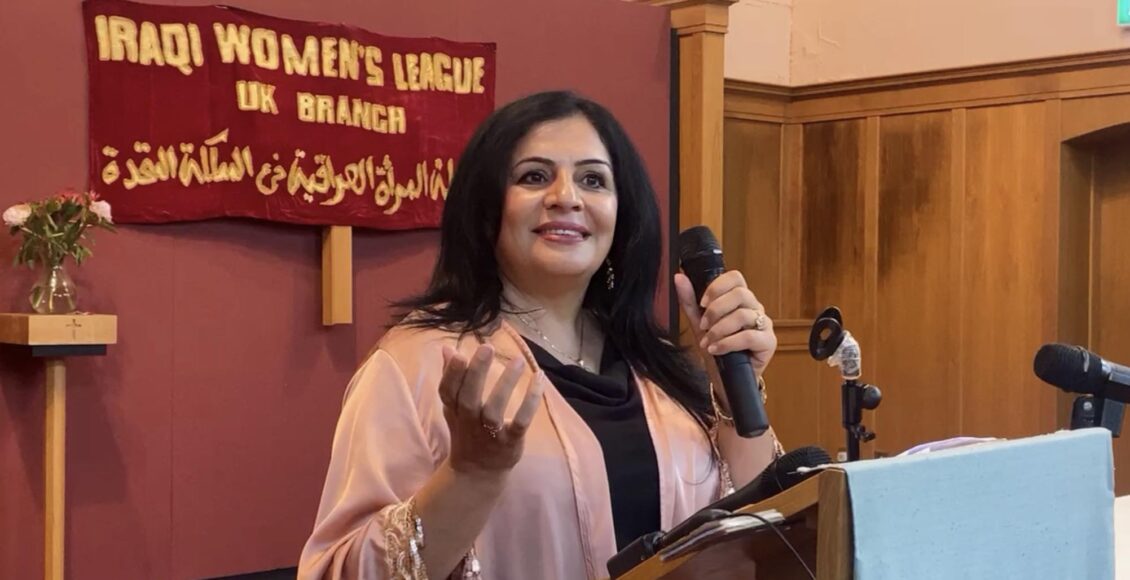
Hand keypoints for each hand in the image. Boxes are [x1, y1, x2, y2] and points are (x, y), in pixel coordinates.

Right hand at [438, 344, 544, 477]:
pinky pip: (520, 422)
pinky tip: (539, 379)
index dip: (451, 374)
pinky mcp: (510, 441)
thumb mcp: (453, 406)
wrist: (478, 472)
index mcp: (455, 410)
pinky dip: (530, 402)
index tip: (458, 353)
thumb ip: (451, 377)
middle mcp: (469, 421)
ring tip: (518, 361)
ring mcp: (490, 433)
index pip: (448, 391)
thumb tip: (447, 347)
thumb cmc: (466, 431)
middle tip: (487, 348)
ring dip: (506, 384)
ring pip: (495, 409)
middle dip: (476, 373)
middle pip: (469, 398)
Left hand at [674, 271, 776, 374]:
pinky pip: (750, 337)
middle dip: (716, 310)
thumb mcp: (699, 324)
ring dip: (719, 329)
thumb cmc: (716, 348)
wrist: (724, 379)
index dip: (717, 287)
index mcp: (740, 299)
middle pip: (740, 294)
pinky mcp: (768, 342)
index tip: (702, 303)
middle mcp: (754, 308)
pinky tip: (716, 349)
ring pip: (743, 315)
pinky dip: (728, 343)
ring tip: (707, 341)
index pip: (735, 278)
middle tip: (703, 325)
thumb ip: (690, 301)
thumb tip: (679, 277)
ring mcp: (764, 324)